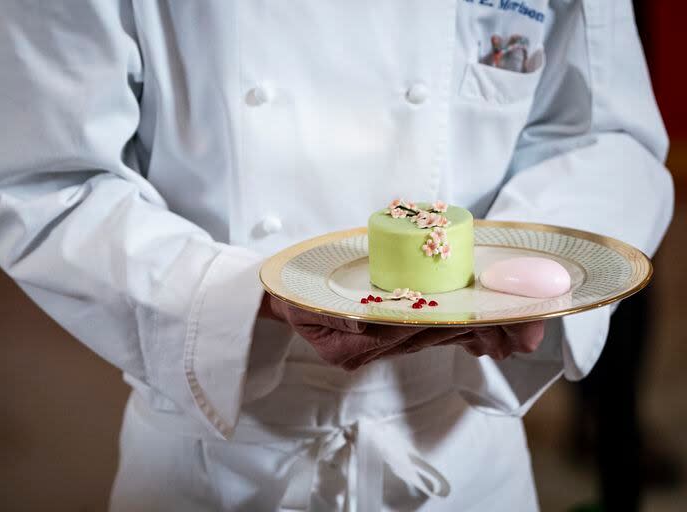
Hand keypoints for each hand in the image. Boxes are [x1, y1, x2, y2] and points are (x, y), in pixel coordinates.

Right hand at [261, 294, 544, 370]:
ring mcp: (390, 343)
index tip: (495, 321)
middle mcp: (380, 346)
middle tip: (528, 331)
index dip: (459, 322)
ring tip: (522, 333)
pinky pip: (435, 334)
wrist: (287, 298)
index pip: (417, 330)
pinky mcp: (397, 334)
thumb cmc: (296, 295)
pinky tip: (492, 333)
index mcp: (359, 343)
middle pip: (440, 335)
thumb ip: (332, 315)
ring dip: (485, 331)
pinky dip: (466, 330)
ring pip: (445, 335)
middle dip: (486, 330)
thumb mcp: (302, 303)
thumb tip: (366, 323)